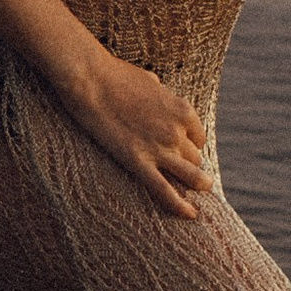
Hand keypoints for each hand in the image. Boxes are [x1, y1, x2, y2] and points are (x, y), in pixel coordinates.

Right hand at [65, 48, 218, 220]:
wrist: (90, 80)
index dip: (190, 144)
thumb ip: (159, 93)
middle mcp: (177, 132)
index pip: (198, 137)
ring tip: (200, 190)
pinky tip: (190, 215)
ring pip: (191, 175)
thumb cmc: (115, 75)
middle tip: (179, 167)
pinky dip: (180, 206)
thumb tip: (157, 92)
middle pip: (195, 158)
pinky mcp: (138, 162)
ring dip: (198, 183)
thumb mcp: (149, 80)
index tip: (180, 148)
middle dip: (188, 162)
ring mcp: (159, 149)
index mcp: (182, 110)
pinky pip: (165, 191)